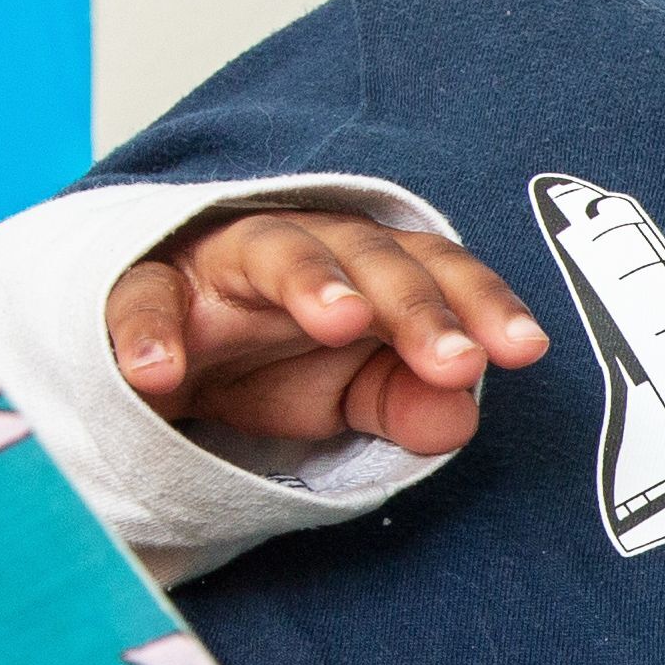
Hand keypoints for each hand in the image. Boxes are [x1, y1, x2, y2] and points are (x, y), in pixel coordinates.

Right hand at [109, 207, 545, 455]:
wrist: (157, 357)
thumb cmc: (268, 358)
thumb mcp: (342, 393)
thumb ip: (402, 401)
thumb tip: (460, 419)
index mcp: (364, 266)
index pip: (435, 269)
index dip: (481, 304)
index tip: (524, 349)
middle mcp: (302, 245)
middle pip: (368, 253)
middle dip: (414, 304)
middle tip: (454, 359)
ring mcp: (218, 260)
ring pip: (272, 249)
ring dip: (310, 281)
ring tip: (341, 321)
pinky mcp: (140, 286)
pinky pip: (143, 298)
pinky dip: (150, 333)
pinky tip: (159, 374)